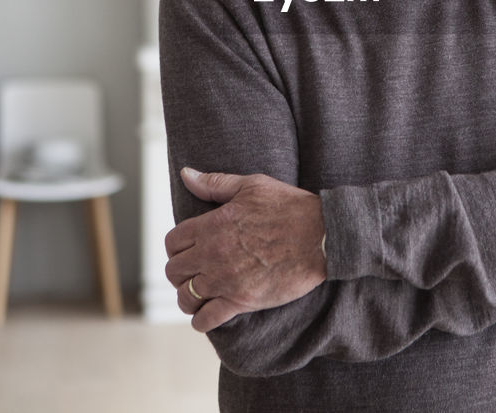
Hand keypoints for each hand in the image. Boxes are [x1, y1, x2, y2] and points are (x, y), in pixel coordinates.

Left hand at [164, 169, 326, 332]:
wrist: (322, 236)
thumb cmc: (290, 207)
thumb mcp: (252, 185)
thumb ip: (215, 183)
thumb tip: (186, 175)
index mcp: (212, 225)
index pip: (173, 242)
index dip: (176, 247)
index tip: (186, 251)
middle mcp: (212, 254)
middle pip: (174, 271)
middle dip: (180, 272)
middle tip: (193, 273)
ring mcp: (225, 280)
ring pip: (186, 297)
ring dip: (188, 297)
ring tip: (199, 295)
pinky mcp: (242, 301)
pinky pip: (206, 319)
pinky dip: (202, 320)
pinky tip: (207, 315)